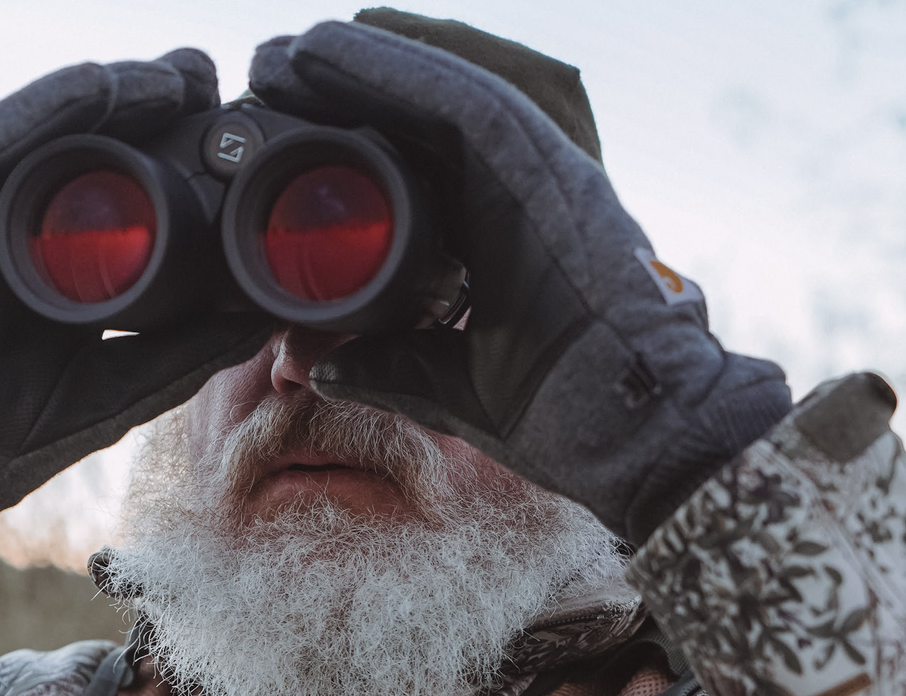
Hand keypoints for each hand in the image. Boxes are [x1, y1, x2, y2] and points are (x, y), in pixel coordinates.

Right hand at [0, 50, 273, 590]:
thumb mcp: (109, 391)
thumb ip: (180, 355)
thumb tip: (260, 322)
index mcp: (50, 260)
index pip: (115, 185)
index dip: (173, 147)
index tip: (233, 123)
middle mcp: (3, 225)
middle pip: (79, 143)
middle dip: (146, 104)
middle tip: (208, 76)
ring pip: (33, 131)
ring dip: (104, 94)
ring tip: (170, 78)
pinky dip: (33, 112)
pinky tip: (90, 90)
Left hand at [247, 23, 792, 541]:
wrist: (636, 437)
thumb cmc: (562, 417)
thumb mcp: (443, 384)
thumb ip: (386, 365)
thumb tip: (320, 367)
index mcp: (500, 228)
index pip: (417, 157)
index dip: (351, 128)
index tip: (281, 118)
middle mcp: (522, 186)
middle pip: (424, 112)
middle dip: (346, 82)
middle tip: (269, 67)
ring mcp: (540, 172)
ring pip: (441, 88)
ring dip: (359, 63)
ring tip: (287, 49)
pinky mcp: (547, 172)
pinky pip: (462, 101)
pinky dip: (397, 71)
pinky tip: (336, 48)